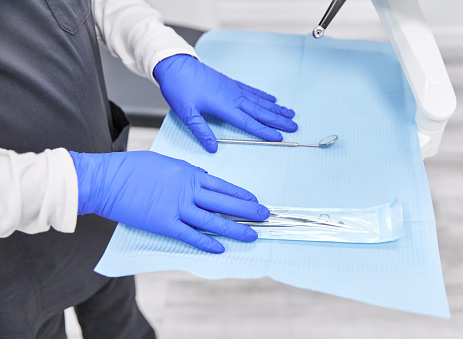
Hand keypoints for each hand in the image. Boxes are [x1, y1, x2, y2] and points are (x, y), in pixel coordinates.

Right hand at [69, 151, 268, 252]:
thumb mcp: (164, 162)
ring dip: (235, 228)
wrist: (107, 179)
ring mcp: (177, 208)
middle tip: (264, 216)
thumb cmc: (132, 168)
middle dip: (247, 210)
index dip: (241, 194)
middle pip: (224, 202)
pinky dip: (206, 242)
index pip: (222, 185)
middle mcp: (188, 190)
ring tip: (252, 234)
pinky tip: (220, 247)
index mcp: (189, 173)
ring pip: (213, 220)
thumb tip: (200, 178)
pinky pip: (190, 235)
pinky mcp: (164, 224)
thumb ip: (185, 172)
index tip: (254, 200)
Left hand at [154, 54, 297, 152]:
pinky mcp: (230, 83)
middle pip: (261, 112)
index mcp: (224, 106)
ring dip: (276, 109)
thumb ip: (200, 130)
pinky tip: (272, 100)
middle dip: (278, 120)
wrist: (175, 64)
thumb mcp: (186, 112)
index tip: (279, 137)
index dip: (265, 131)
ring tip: (290, 113)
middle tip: (295, 126)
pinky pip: (252, 91)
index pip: (249, 123)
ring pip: (260, 101)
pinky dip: (264, 96)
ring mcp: (233, 88)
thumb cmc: (179, 87)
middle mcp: (233, 97)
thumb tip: (212, 148)